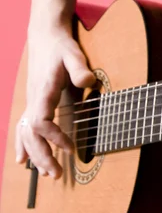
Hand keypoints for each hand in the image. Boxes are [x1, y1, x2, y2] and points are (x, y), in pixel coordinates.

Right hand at [15, 21, 95, 178]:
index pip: (40, 122)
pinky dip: (22, 146)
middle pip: (31, 135)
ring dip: (35, 156)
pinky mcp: (33, 103)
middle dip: (43, 156)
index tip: (70, 148)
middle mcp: (33, 100)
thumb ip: (80, 68)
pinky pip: (23, 129)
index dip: (53, 137)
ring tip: (48, 175)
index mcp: (43, 92)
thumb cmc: (61, 47)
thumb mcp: (73, 54)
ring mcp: (31, 103)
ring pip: (26, 135)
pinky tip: (22, 162)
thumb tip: (89, 82)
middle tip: (58, 175)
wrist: (46, 37)